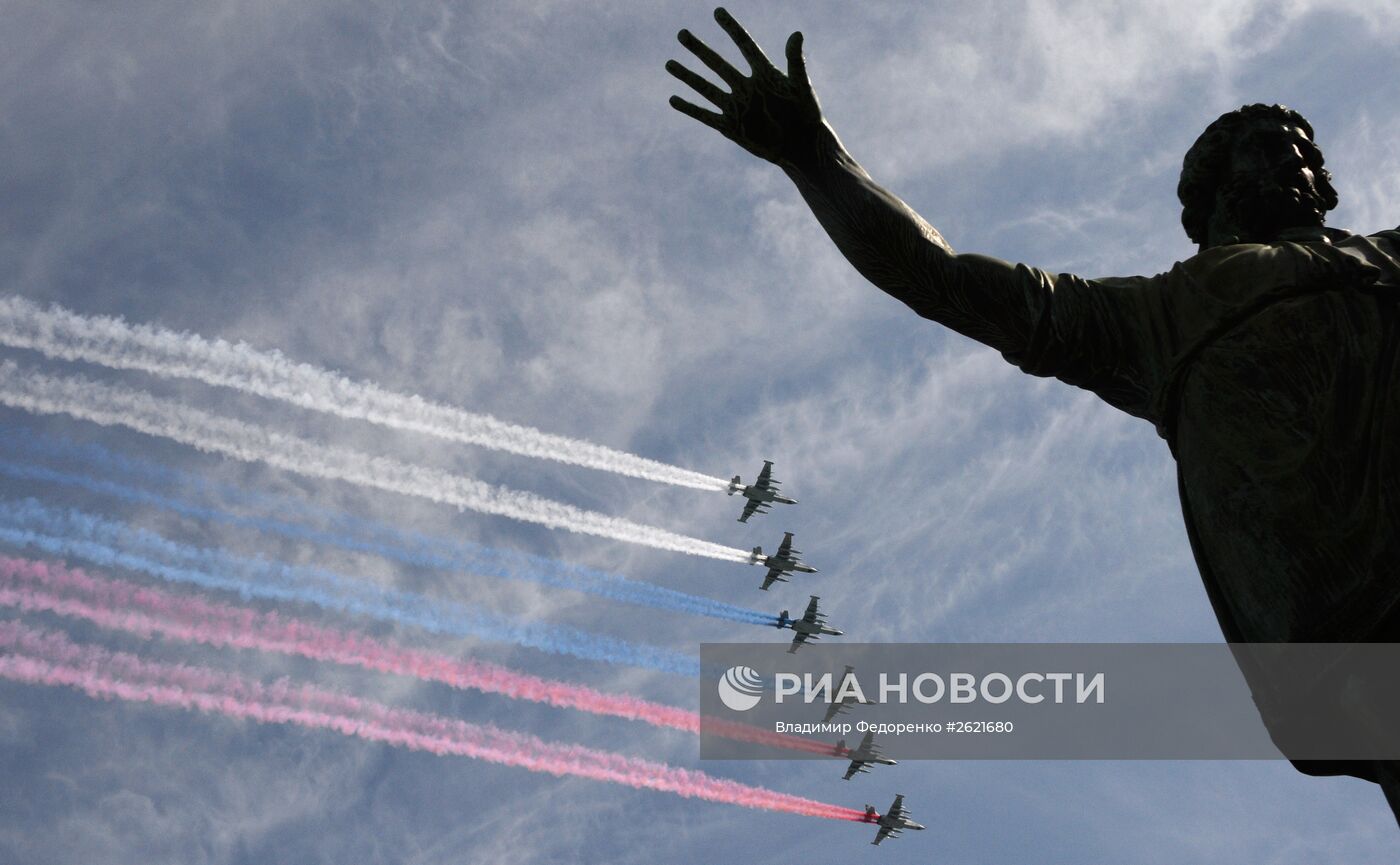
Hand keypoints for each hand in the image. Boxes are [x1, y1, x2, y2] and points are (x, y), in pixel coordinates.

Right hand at [666, 7, 824, 167]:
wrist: (803, 146)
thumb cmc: (807, 114)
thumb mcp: (802, 86)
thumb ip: (795, 60)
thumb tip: (796, 33)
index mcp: (764, 73)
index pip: (744, 46)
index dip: (732, 29)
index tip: (718, 12)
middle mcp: (746, 87)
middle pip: (717, 64)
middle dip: (699, 49)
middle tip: (681, 34)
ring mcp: (737, 106)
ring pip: (706, 88)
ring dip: (688, 76)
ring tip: (669, 63)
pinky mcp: (731, 127)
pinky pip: (706, 116)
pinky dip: (690, 108)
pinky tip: (673, 99)